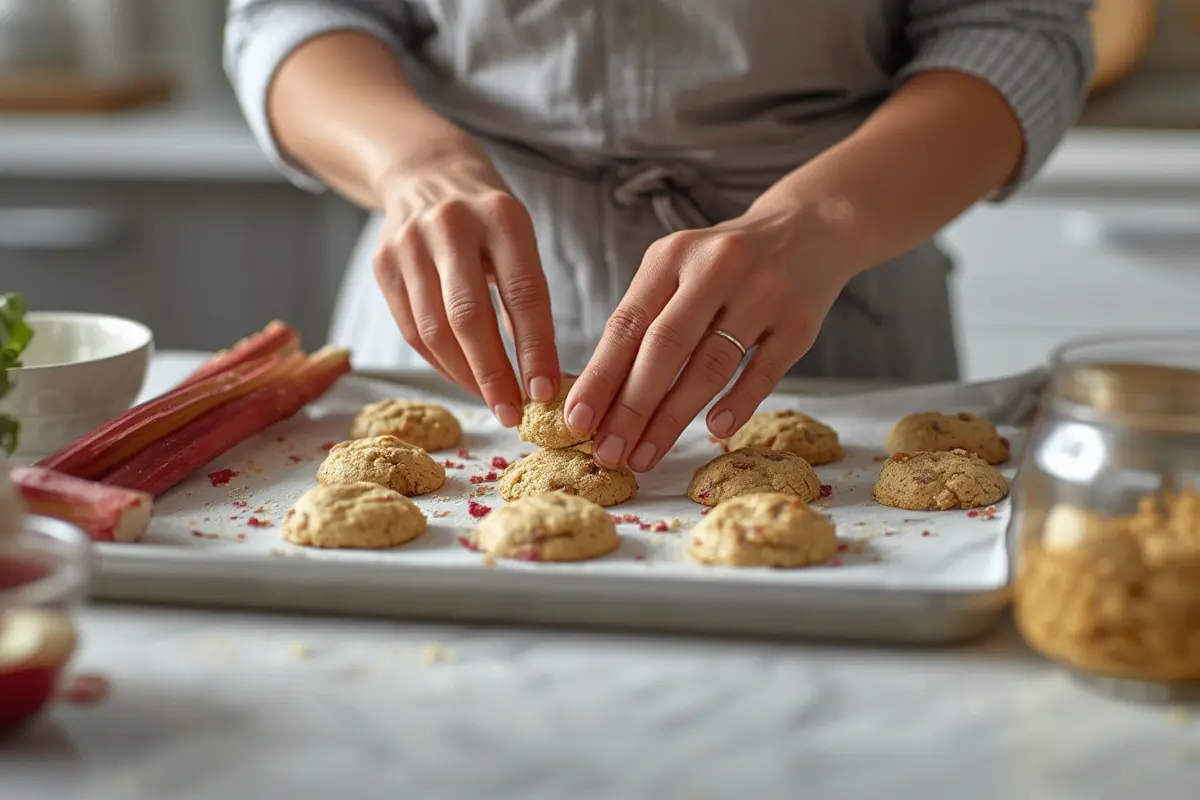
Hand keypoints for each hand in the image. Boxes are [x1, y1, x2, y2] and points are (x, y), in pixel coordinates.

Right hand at [373, 148, 559, 424]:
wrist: (425, 171)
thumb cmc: (488, 218)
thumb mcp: (519, 238)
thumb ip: (527, 296)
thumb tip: (541, 373)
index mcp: (501, 217)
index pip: (523, 294)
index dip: (535, 349)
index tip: (545, 392)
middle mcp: (452, 226)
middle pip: (470, 317)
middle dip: (493, 375)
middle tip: (512, 414)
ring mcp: (410, 244)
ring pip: (435, 330)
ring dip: (465, 376)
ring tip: (490, 401)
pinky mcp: (383, 263)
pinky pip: (411, 329)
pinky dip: (439, 362)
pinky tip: (462, 377)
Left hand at [566, 199, 858, 470]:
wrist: (810, 227)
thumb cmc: (725, 264)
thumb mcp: (679, 269)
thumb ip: (645, 319)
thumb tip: (601, 397)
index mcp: (672, 256)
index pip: (627, 324)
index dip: (600, 377)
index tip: (577, 421)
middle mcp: (716, 268)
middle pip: (665, 347)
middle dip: (631, 407)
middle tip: (608, 453)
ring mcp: (762, 293)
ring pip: (710, 364)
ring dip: (673, 418)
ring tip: (645, 455)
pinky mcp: (800, 320)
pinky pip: (764, 371)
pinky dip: (737, 403)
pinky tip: (713, 431)